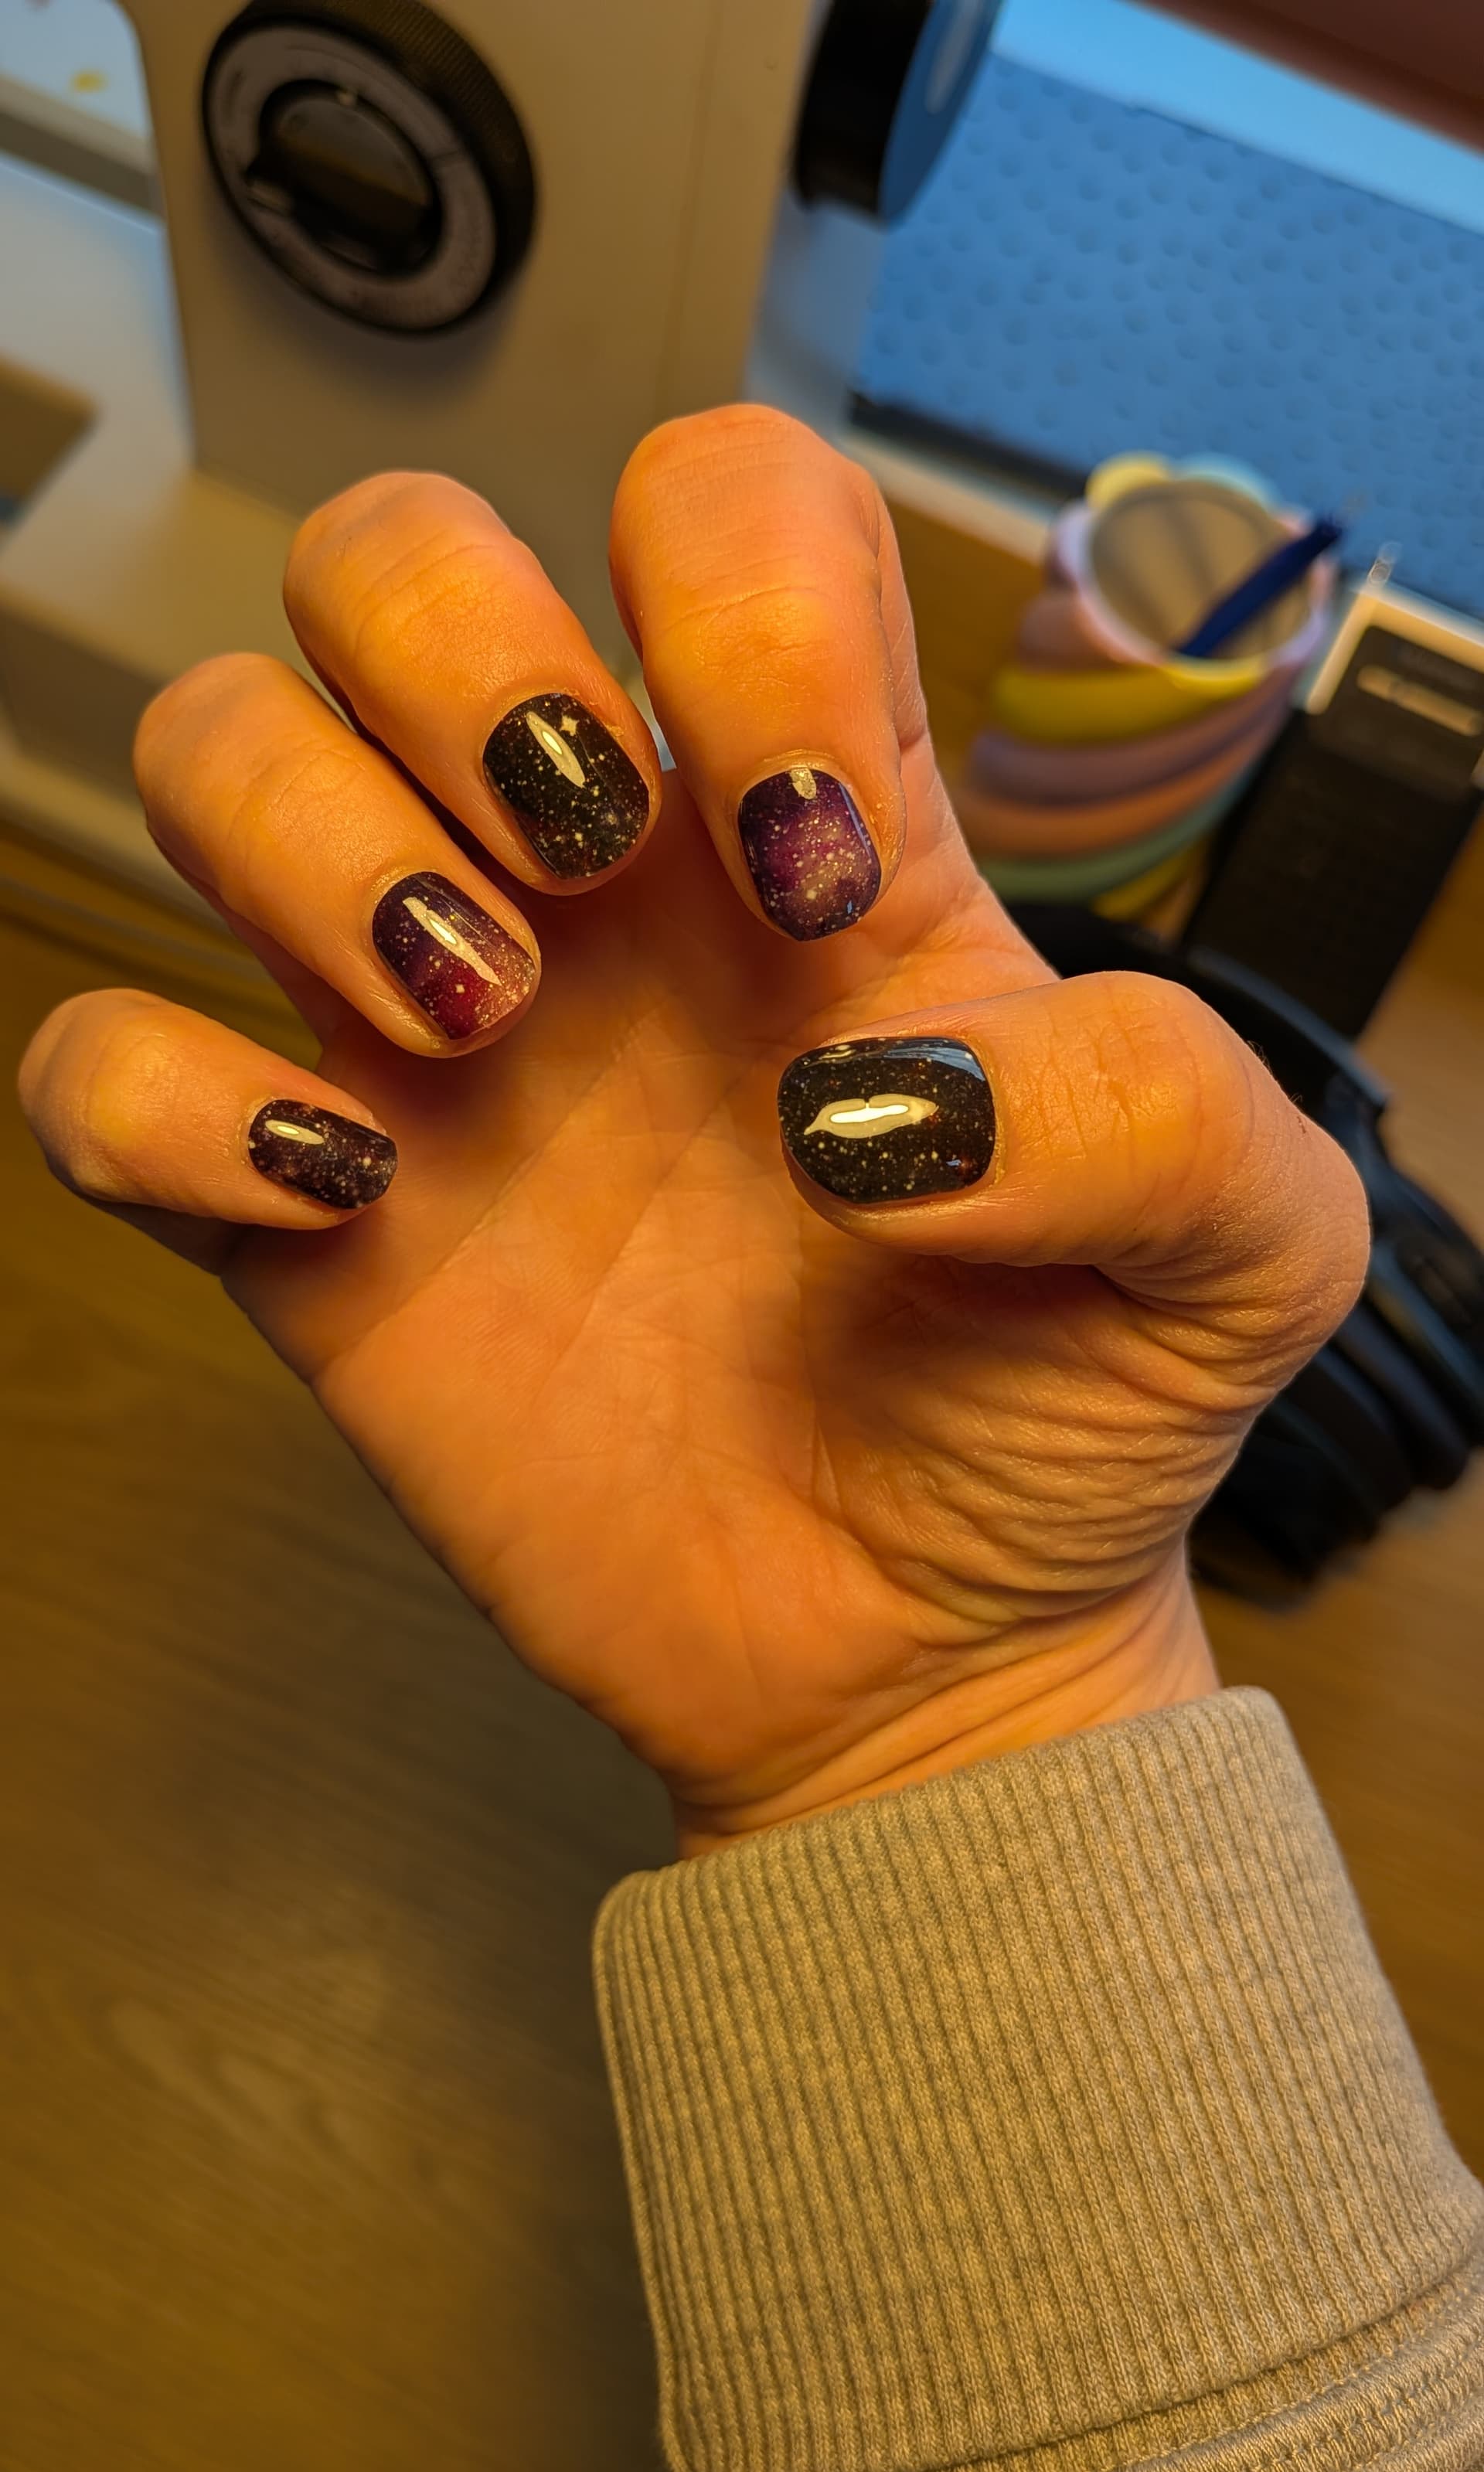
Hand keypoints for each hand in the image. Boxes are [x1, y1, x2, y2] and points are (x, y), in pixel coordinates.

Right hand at [18, 409, 1366, 1852]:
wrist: (920, 1647)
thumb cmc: (1062, 1415)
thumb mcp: (1238, 1256)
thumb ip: (1159, 1113)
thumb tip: (875, 1102)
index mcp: (811, 829)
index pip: (721, 507)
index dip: (738, 607)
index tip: (809, 868)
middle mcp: (594, 890)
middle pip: (392, 556)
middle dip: (452, 652)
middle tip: (582, 872)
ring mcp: (429, 1037)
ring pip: (217, 747)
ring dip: (305, 838)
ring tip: (475, 1027)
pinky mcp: (312, 1216)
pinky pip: (106, 1072)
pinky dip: (166, 1104)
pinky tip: (345, 1197)